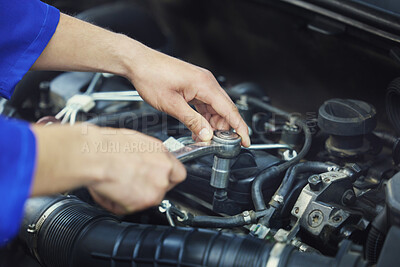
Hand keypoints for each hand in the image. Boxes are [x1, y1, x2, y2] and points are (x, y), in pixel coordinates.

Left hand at [32, 13, 249, 145]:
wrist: (137, 62)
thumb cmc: (151, 76)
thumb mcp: (172, 105)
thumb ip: (193, 121)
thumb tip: (207, 135)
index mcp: (205, 85)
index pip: (230, 110)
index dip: (240, 128)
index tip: (245, 141)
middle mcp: (206, 82)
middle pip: (224, 110)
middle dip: (223, 129)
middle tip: (216, 144)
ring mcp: (200, 83)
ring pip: (215, 108)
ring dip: (212, 123)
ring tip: (204, 138)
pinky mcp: (193, 85)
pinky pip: (205, 103)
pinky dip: (204, 116)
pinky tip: (199, 126)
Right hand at [32, 125, 185, 213]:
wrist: (95, 155)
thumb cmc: (108, 144)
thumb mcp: (136, 142)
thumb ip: (148, 155)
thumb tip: (145, 160)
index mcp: (162, 154)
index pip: (178, 173)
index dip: (166, 176)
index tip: (157, 176)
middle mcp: (163, 172)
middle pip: (164, 187)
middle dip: (149, 187)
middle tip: (132, 181)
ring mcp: (155, 189)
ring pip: (148, 199)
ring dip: (134, 196)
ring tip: (117, 183)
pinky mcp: (141, 203)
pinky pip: (130, 208)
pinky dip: (119, 204)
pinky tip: (110, 190)